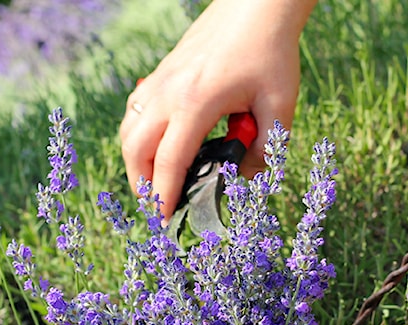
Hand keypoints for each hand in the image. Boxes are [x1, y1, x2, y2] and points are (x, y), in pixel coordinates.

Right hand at [119, 0, 313, 216]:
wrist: (257, 5)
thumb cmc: (271, 51)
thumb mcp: (279, 105)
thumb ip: (267, 149)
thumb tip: (248, 180)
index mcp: (196, 103)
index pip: (169, 162)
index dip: (164, 196)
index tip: (164, 220)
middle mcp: (169, 92)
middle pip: (135, 149)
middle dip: (142, 185)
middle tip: (157, 207)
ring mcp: (160, 80)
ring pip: (128, 129)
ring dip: (135, 161)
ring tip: (154, 183)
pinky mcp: (161, 73)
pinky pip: (135, 111)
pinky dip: (137, 136)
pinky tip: (156, 147)